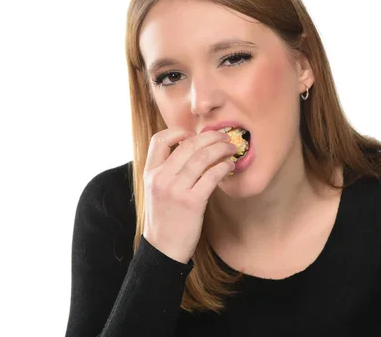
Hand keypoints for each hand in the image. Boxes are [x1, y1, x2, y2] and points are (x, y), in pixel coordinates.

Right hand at [142, 127, 236, 263]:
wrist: (163, 248)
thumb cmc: (165, 218)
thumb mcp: (156, 190)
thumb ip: (167, 170)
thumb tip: (193, 150)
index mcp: (150, 173)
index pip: (159, 140)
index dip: (178, 132)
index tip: (194, 135)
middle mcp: (160, 178)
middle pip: (188, 145)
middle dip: (210, 137)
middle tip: (223, 137)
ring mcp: (175, 189)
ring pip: (202, 157)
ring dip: (221, 148)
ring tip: (231, 148)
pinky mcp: (191, 202)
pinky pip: (211, 176)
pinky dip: (224, 167)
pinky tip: (230, 165)